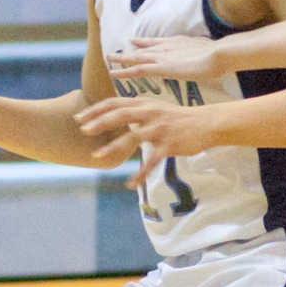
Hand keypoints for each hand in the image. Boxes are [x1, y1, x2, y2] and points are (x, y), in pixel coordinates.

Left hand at [75, 97, 213, 187]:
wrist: (206, 123)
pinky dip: (140, 173)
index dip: (96, 110)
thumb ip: (138, 110)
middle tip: (83, 131)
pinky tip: (130, 184)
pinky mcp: (169, 145)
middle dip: (99, 123)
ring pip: (132, 137)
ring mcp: (159, 129)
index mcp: (145, 104)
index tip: (79, 118)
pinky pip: (152, 161)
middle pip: (120, 115)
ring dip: (113, 146)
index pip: (115, 103)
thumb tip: (116, 115)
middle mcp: (150, 113)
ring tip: (97, 156)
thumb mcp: (157, 107)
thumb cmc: (179, 117)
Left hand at [108, 36, 222, 80]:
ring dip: (123, 59)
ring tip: (110, 59)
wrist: (218, 54)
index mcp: (177, 42)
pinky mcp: (160, 68)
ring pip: (136, 57)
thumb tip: (206, 54)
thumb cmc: (218, 55)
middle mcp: (166, 47)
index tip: (135, 42)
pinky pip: (137, 70)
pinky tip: (114, 73)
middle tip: (117, 52)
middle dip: (131, 50)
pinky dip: (125, 71)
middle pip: (143, 48)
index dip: (145, 43)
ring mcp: (162, 57)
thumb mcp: (208, 50)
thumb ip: (202, 52)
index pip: (156, 43)